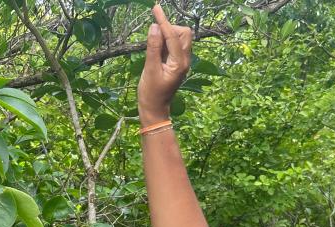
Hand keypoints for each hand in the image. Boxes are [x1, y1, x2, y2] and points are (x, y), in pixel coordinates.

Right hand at [138, 5, 192, 125]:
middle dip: (169, 29)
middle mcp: (185, 61)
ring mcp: (181, 62)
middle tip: (153, 38)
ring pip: (179, 38)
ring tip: (152, 48)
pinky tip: (155, 50)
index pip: (173, 36)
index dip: (163, 21)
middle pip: (183, 33)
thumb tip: (154, 27)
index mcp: (180, 63)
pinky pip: (173, 45)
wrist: (154, 109)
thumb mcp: (149, 70)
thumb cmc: (151, 93)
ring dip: (166, 36)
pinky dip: (164, 42)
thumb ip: (152, 48)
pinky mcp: (176, 62)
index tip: (156, 8)